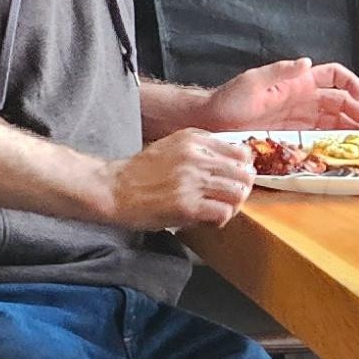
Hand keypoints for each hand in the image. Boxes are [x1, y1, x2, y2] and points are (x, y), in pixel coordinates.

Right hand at [107, 128, 255, 231]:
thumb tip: (231, 162)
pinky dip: (221, 219)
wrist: (113, 189)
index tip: (235, 178)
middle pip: (244, 173)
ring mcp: (191, 181)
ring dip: (233, 205)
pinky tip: (209, 220)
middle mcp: (195, 156)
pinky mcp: (186, 205)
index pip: (241, 150)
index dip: (243, 167)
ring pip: (238, 193)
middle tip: (230, 198)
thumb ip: (200, 149)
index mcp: (193, 139)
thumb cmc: (140, 172)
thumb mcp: (171, 145)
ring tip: (220, 209)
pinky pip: (223, 212)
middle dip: (242, 189)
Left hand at [202, 58, 358, 134]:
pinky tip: (347, 152)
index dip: (350, 83)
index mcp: (296, 83)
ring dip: (354, 130)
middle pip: (340, 103)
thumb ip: (280, 72)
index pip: (332, 76)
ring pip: (334, 121)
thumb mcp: (253, 82)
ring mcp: (298, 119)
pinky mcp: (292, 137)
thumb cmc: (228, 100)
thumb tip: (306, 62)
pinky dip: (335, 143)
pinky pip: (319, 138)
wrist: (209, 123)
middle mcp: (302, 99)